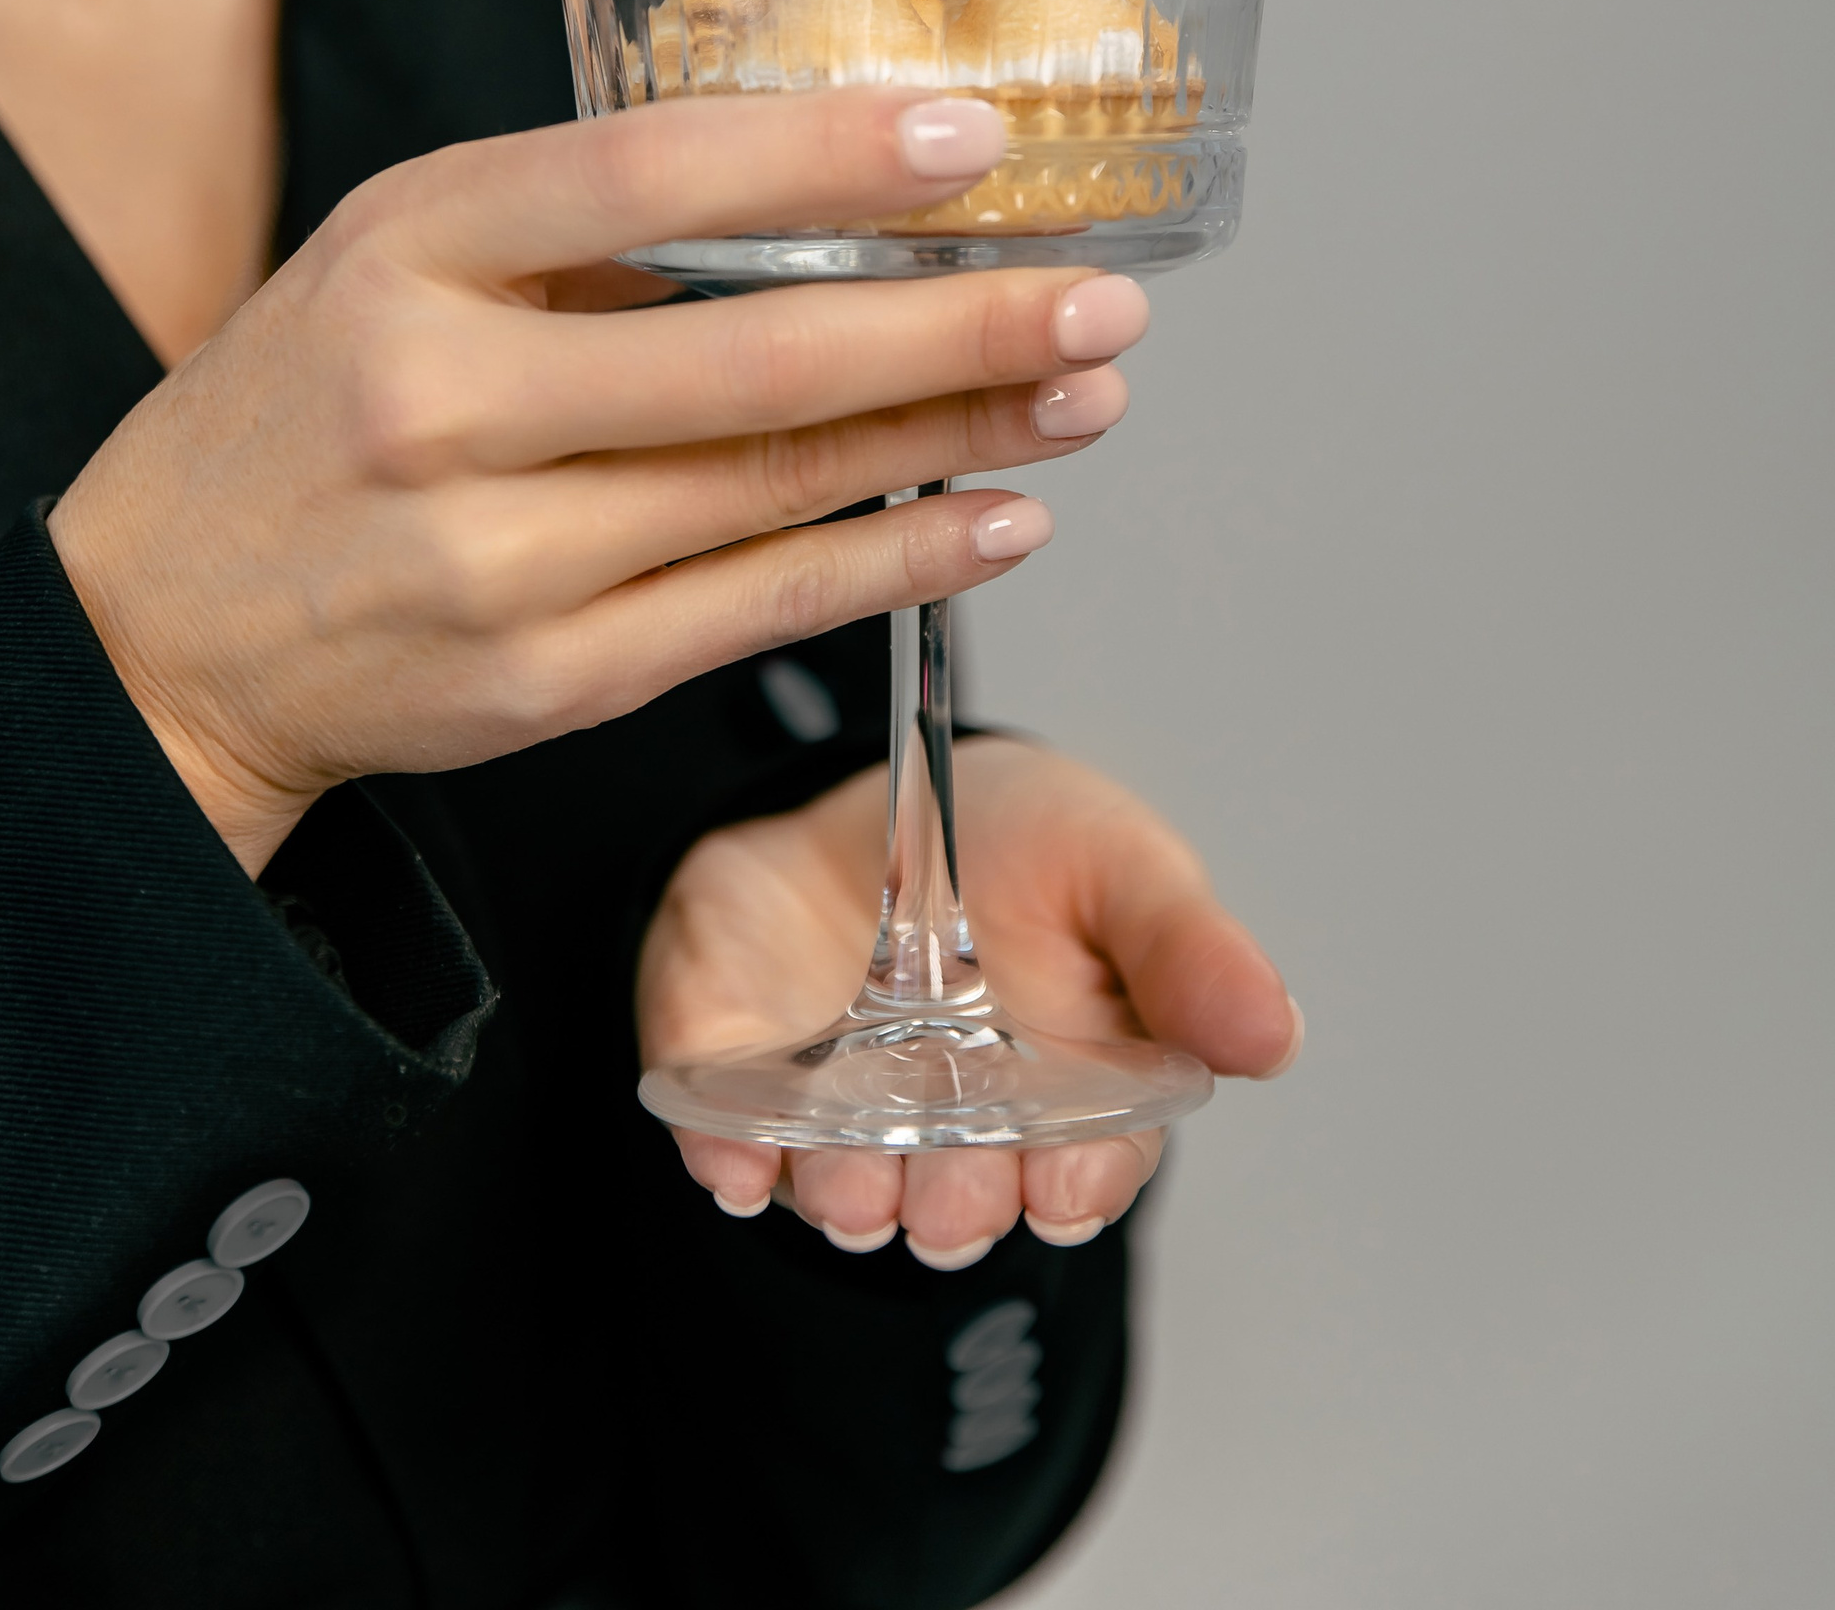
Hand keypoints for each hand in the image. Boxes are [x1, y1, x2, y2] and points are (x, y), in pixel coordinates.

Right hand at [51, 91, 1150, 874]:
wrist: (154, 636)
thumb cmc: (300, 412)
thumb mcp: (390, 256)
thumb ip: (576, 220)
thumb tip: (827, 177)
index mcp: (403, 254)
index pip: (645, 179)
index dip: (826, 155)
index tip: (971, 136)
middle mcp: (441, 406)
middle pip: (751, 357)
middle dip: (959, 324)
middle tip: (1099, 292)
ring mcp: (492, 563)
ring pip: (779, 490)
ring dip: (961, 437)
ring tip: (1085, 388)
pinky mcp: (542, 687)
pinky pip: (761, 611)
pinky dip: (898, 564)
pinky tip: (1000, 517)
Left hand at [641, 737, 1301, 1263]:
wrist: (880, 787)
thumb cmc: (1016, 842)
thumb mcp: (1119, 862)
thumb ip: (1186, 951)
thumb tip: (1275, 1035)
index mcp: (1063, 1097)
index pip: (1080, 1170)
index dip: (1074, 1182)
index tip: (1063, 1178)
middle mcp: (949, 1131)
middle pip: (954, 1202)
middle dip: (953, 1205)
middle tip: (950, 1186)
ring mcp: (835, 1109)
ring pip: (837, 1187)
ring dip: (845, 1191)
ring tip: (854, 1171)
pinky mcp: (732, 1072)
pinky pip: (716, 1128)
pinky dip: (722, 1146)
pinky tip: (734, 1153)